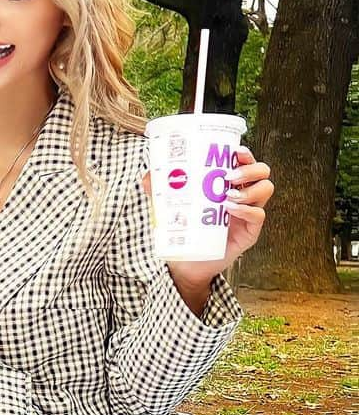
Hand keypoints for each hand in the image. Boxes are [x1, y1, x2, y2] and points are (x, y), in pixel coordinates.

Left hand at [167, 147, 273, 288]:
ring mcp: (248, 213)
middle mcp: (242, 195)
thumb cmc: (184, 230)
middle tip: (229, 176)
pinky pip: (258, 215)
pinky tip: (230, 210)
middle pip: (262, 171)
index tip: (235, 151)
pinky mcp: (250, 232)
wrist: (187, 263)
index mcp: (228, 184)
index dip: (245, 154)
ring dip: (249, 189)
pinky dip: (246, 210)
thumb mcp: (170, 207)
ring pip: (266, 189)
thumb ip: (159, 190)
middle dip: (250, 168)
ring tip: (227, 196)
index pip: (245, 161)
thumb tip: (148, 176)